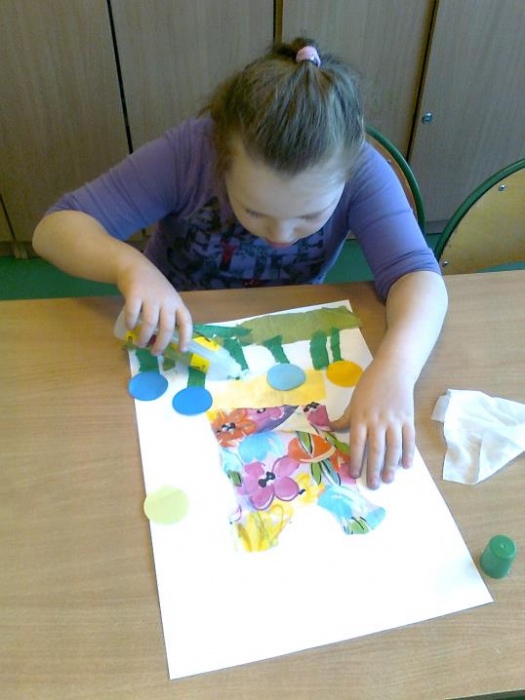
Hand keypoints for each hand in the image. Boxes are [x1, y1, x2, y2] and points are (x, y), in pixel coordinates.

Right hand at [116, 256, 192, 353]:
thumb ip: (165, 316)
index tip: (182, 350)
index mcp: (176, 302)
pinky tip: (130, 327)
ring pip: (150, 324)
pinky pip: (133, 314)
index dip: (186, 337)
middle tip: (155, 353)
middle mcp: (166, 300)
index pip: (186, 321)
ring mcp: (150, 296)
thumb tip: (160, 341)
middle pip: (167, 327)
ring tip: (140, 344)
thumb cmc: (153, 287)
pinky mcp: (135, 293)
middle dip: (161, 344)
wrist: (135, 266)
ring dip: (144, 337)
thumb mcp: (166, 299)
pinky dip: (131, 324)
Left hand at [330, 359, 414, 488]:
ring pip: (393, 447)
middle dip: (373, 469)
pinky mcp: (408, 418)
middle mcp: (377, 421)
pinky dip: (408, 453)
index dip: (355, 460)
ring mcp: (394, 420)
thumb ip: (346, 418)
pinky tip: (406, 465)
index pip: (357, 443)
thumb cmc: (370, 385)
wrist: (393, 370)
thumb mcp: (354, 400)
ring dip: (390, 465)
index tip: (354, 474)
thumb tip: (331, 429)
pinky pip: (409, 439)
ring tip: (388, 479)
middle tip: (372, 485)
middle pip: (376, 449)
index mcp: (361, 417)